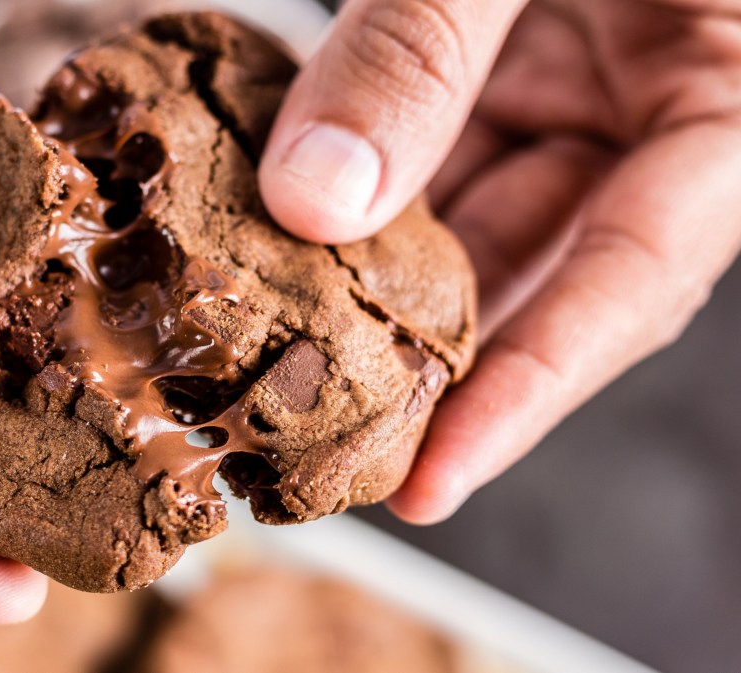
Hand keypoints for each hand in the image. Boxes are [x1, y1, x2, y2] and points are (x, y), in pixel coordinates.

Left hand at [259, 0, 740, 522]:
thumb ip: (423, 47)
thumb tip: (316, 197)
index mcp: (727, 89)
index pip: (636, 279)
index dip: (531, 388)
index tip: (433, 479)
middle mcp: (649, 100)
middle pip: (539, 266)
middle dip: (433, 350)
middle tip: (329, 430)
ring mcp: (572, 76)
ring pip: (468, 208)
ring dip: (376, 267)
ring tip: (283, 338)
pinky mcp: (500, 49)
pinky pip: (425, 136)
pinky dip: (354, 178)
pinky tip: (282, 216)